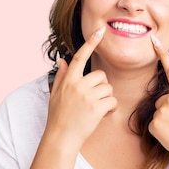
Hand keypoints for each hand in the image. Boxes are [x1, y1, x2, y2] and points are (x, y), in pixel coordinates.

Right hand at [45, 26, 116, 149]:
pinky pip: (112, 101)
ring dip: (106, 99)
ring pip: (109, 88)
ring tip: (95, 110)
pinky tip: (101, 115)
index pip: (81, 57)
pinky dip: (110, 109)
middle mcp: (77, 85)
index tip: (100, 30)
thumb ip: (62, 77)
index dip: (91, 43)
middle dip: (101, 87)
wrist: (61, 138)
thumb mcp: (56, 94)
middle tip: (93, 101)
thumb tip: (62, 61)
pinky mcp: (96, 108)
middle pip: (101, 76)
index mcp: (68, 80)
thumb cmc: (58, 117)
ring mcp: (87, 96)